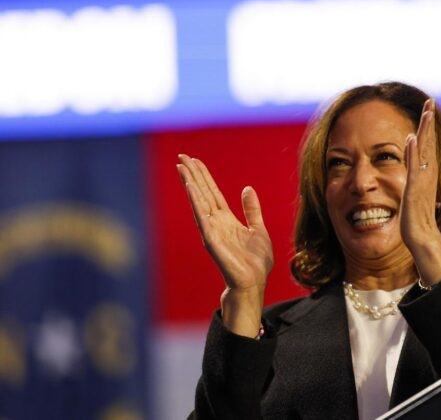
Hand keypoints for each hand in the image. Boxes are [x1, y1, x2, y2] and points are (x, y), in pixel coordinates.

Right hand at [177, 154, 272, 335]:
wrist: (254, 283)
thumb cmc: (256, 262)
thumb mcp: (258, 229)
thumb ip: (252, 210)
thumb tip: (247, 189)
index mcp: (227, 220)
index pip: (212, 193)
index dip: (204, 176)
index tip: (194, 161)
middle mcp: (216, 222)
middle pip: (202, 193)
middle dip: (193, 174)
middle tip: (182, 156)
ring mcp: (211, 230)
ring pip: (198, 201)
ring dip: (190, 183)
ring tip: (181, 166)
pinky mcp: (211, 239)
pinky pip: (201, 216)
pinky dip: (195, 200)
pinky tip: (190, 187)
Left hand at [401, 99, 440, 285]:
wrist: (422, 238)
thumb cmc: (417, 217)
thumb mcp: (413, 189)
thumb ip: (413, 171)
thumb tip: (411, 155)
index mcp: (427, 173)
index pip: (429, 144)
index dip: (428, 126)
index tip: (428, 108)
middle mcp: (427, 174)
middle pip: (430, 142)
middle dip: (429, 121)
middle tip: (430, 100)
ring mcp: (422, 181)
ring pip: (425, 150)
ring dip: (425, 130)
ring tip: (426, 111)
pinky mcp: (414, 190)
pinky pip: (414, 168)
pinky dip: (413, 152)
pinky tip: (411, 138)